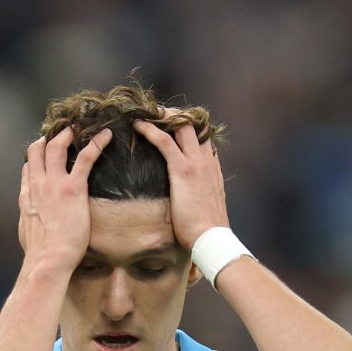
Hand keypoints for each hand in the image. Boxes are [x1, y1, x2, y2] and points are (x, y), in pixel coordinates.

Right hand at [18, 126, 112, 271]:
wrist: (47, 260)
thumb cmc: (41, 255)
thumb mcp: (27, 233)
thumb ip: (30, 220)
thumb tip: (32, 222)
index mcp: (27, 197)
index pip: (28, 167)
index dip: (36, 156)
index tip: (45, 152)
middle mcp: (37, 185)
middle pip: (38, 150)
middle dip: (50, 138)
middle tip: (63, 133)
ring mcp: (54, 184)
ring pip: (57, 147)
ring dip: (68, 134)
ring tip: (79, 128)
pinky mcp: (73, 188)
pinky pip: (86, 157)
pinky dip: (96, 143)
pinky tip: (107, 136)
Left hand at [132, 119, 228, 248]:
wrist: (211, 238)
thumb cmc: (206, 229)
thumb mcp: (207, 206)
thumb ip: (202, 195)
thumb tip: (193, 198)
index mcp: (213, 169)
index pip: (204, 139)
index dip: (191, 128)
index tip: (176, 124)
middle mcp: (207, 161)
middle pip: (195, 126)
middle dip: (178, 115)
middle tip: (160, 111)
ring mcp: (196, 163)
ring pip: (182, 127)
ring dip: (164, 116)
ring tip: (148, 112)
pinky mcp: (182, 169)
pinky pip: (165, 141)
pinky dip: (151, 130)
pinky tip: (138, 125)